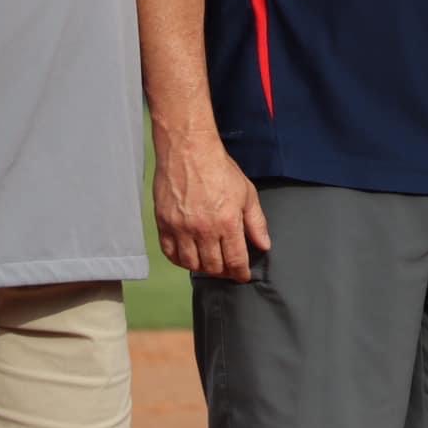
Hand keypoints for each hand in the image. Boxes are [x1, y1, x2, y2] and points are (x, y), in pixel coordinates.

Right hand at [153, 137, 270, 280]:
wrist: (188, 150)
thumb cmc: (219, 169)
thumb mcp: (247, 193)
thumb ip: (256, 222)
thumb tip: (264, 245)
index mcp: (227, 222)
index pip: (235, 260)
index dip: (240, 273)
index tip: (242, 276)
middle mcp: (203, 230)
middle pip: (213, 266)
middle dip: (223, 272)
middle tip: (227, 269)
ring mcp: (181, 228)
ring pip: (191, 264)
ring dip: (202, 268)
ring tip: (209, 263)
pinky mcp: (163, 224)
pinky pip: (169, 253)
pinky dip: (179, 260)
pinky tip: (188, 256)